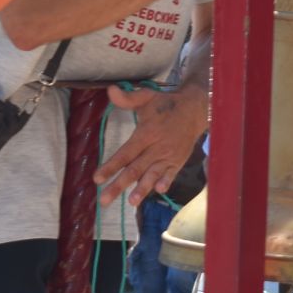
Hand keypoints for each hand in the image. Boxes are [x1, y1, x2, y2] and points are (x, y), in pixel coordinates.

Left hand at [96, 81, 208, 206]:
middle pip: (135, 169)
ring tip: (131, 202)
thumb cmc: (165, 104)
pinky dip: (167, 181)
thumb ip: (127, 98)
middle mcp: (156, 148)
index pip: (125, 153)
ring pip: (152, 174)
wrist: (196, 109)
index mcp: (145, 133)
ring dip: (142, 188)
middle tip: (104, 200)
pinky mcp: (177, 162)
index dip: (111, 166)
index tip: (96, 179)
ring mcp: (168, 156)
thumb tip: (110, 90)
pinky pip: (172, 174)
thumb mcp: (146, 97)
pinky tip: (160, 191)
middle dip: (119, 185)